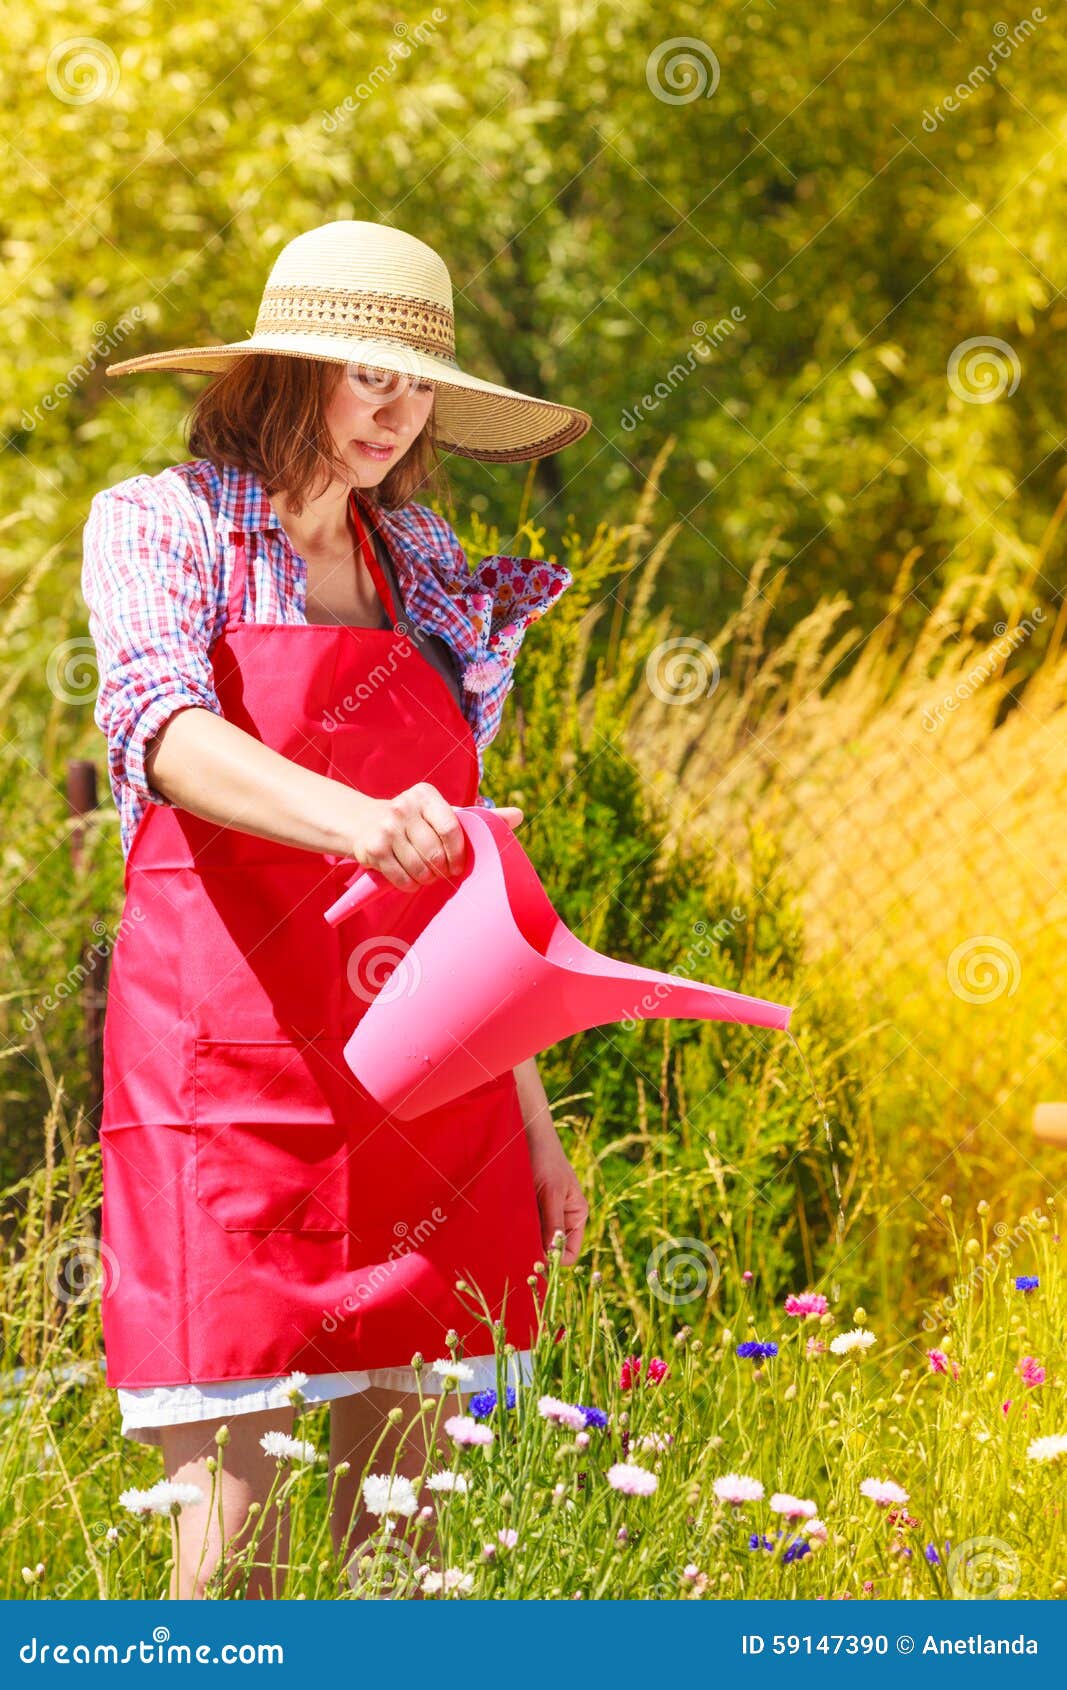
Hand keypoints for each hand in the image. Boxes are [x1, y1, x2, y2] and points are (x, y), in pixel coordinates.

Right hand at [346, 782, 522, 891]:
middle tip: (441, 872)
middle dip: (442, 870)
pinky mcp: (372, 848)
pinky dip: (409, 885)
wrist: (363, 821)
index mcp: (425, 795)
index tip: (458, 865)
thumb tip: (519, 814)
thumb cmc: (415, 821)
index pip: (451, 829)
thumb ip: (479, 817)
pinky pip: (402, 878)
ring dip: (426, 879)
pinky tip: (409, 878)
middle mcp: (403, 807)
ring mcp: (386, 828)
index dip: (459, 854)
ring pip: (419, 868)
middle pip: (435, 853)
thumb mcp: (443, 813)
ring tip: (425, 874)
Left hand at [514, 1056, 587, 1264]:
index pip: (569, 1255)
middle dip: (533, 1253)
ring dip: (519, 1239)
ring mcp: (542, 1214)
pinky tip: (500, 1225)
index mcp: (576, 1216)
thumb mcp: (550, 1192)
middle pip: (549, 1251)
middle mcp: (561, 1219)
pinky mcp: (524, 1208)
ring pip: (532, 1240)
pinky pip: (520, 1228)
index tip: (531, 1262)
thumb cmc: (544, 1157)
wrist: (523, 1129)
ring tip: (504, 1234)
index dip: (553, 1262)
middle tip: (512, 1254)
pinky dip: (511, 1229)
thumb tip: (551, 1259)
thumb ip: (552, 1224)